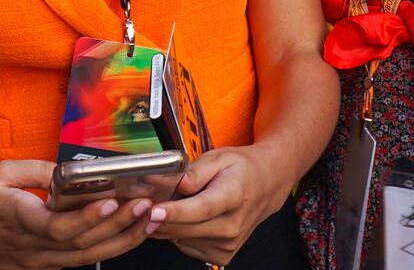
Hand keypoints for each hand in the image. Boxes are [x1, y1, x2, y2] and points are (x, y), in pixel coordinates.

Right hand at [0, 160, 152, 268]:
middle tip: (149, 207)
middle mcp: (32, 247)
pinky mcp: (43, 265)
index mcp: (19, 220)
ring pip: (87, 258)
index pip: (58, 227)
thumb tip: (70, 169)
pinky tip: (129, 232)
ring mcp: (39, 261)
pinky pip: (80, 260)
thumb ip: (36, 169)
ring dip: (122, 240)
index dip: (88, 217)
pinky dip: (108, 247)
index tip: (112, 200)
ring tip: (150, 220)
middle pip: (83, 246)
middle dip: (120, 226)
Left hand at [143, 147, 287, 264]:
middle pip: (186, 228)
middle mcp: (232, 225)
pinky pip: (186, 247)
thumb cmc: (241, 170)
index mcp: (233, 196)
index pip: (202, 208)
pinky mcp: (221, 255)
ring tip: (178, 204)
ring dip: (169, 225)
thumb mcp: (219, 157)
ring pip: (181, 239)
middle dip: (159, 217)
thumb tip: (176, 183)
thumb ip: (194, 171)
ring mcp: (228, 244)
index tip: (154, 211)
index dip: (176, 212)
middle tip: (148, 201)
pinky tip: (188, 218)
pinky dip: (180, 233)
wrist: (266, 186)